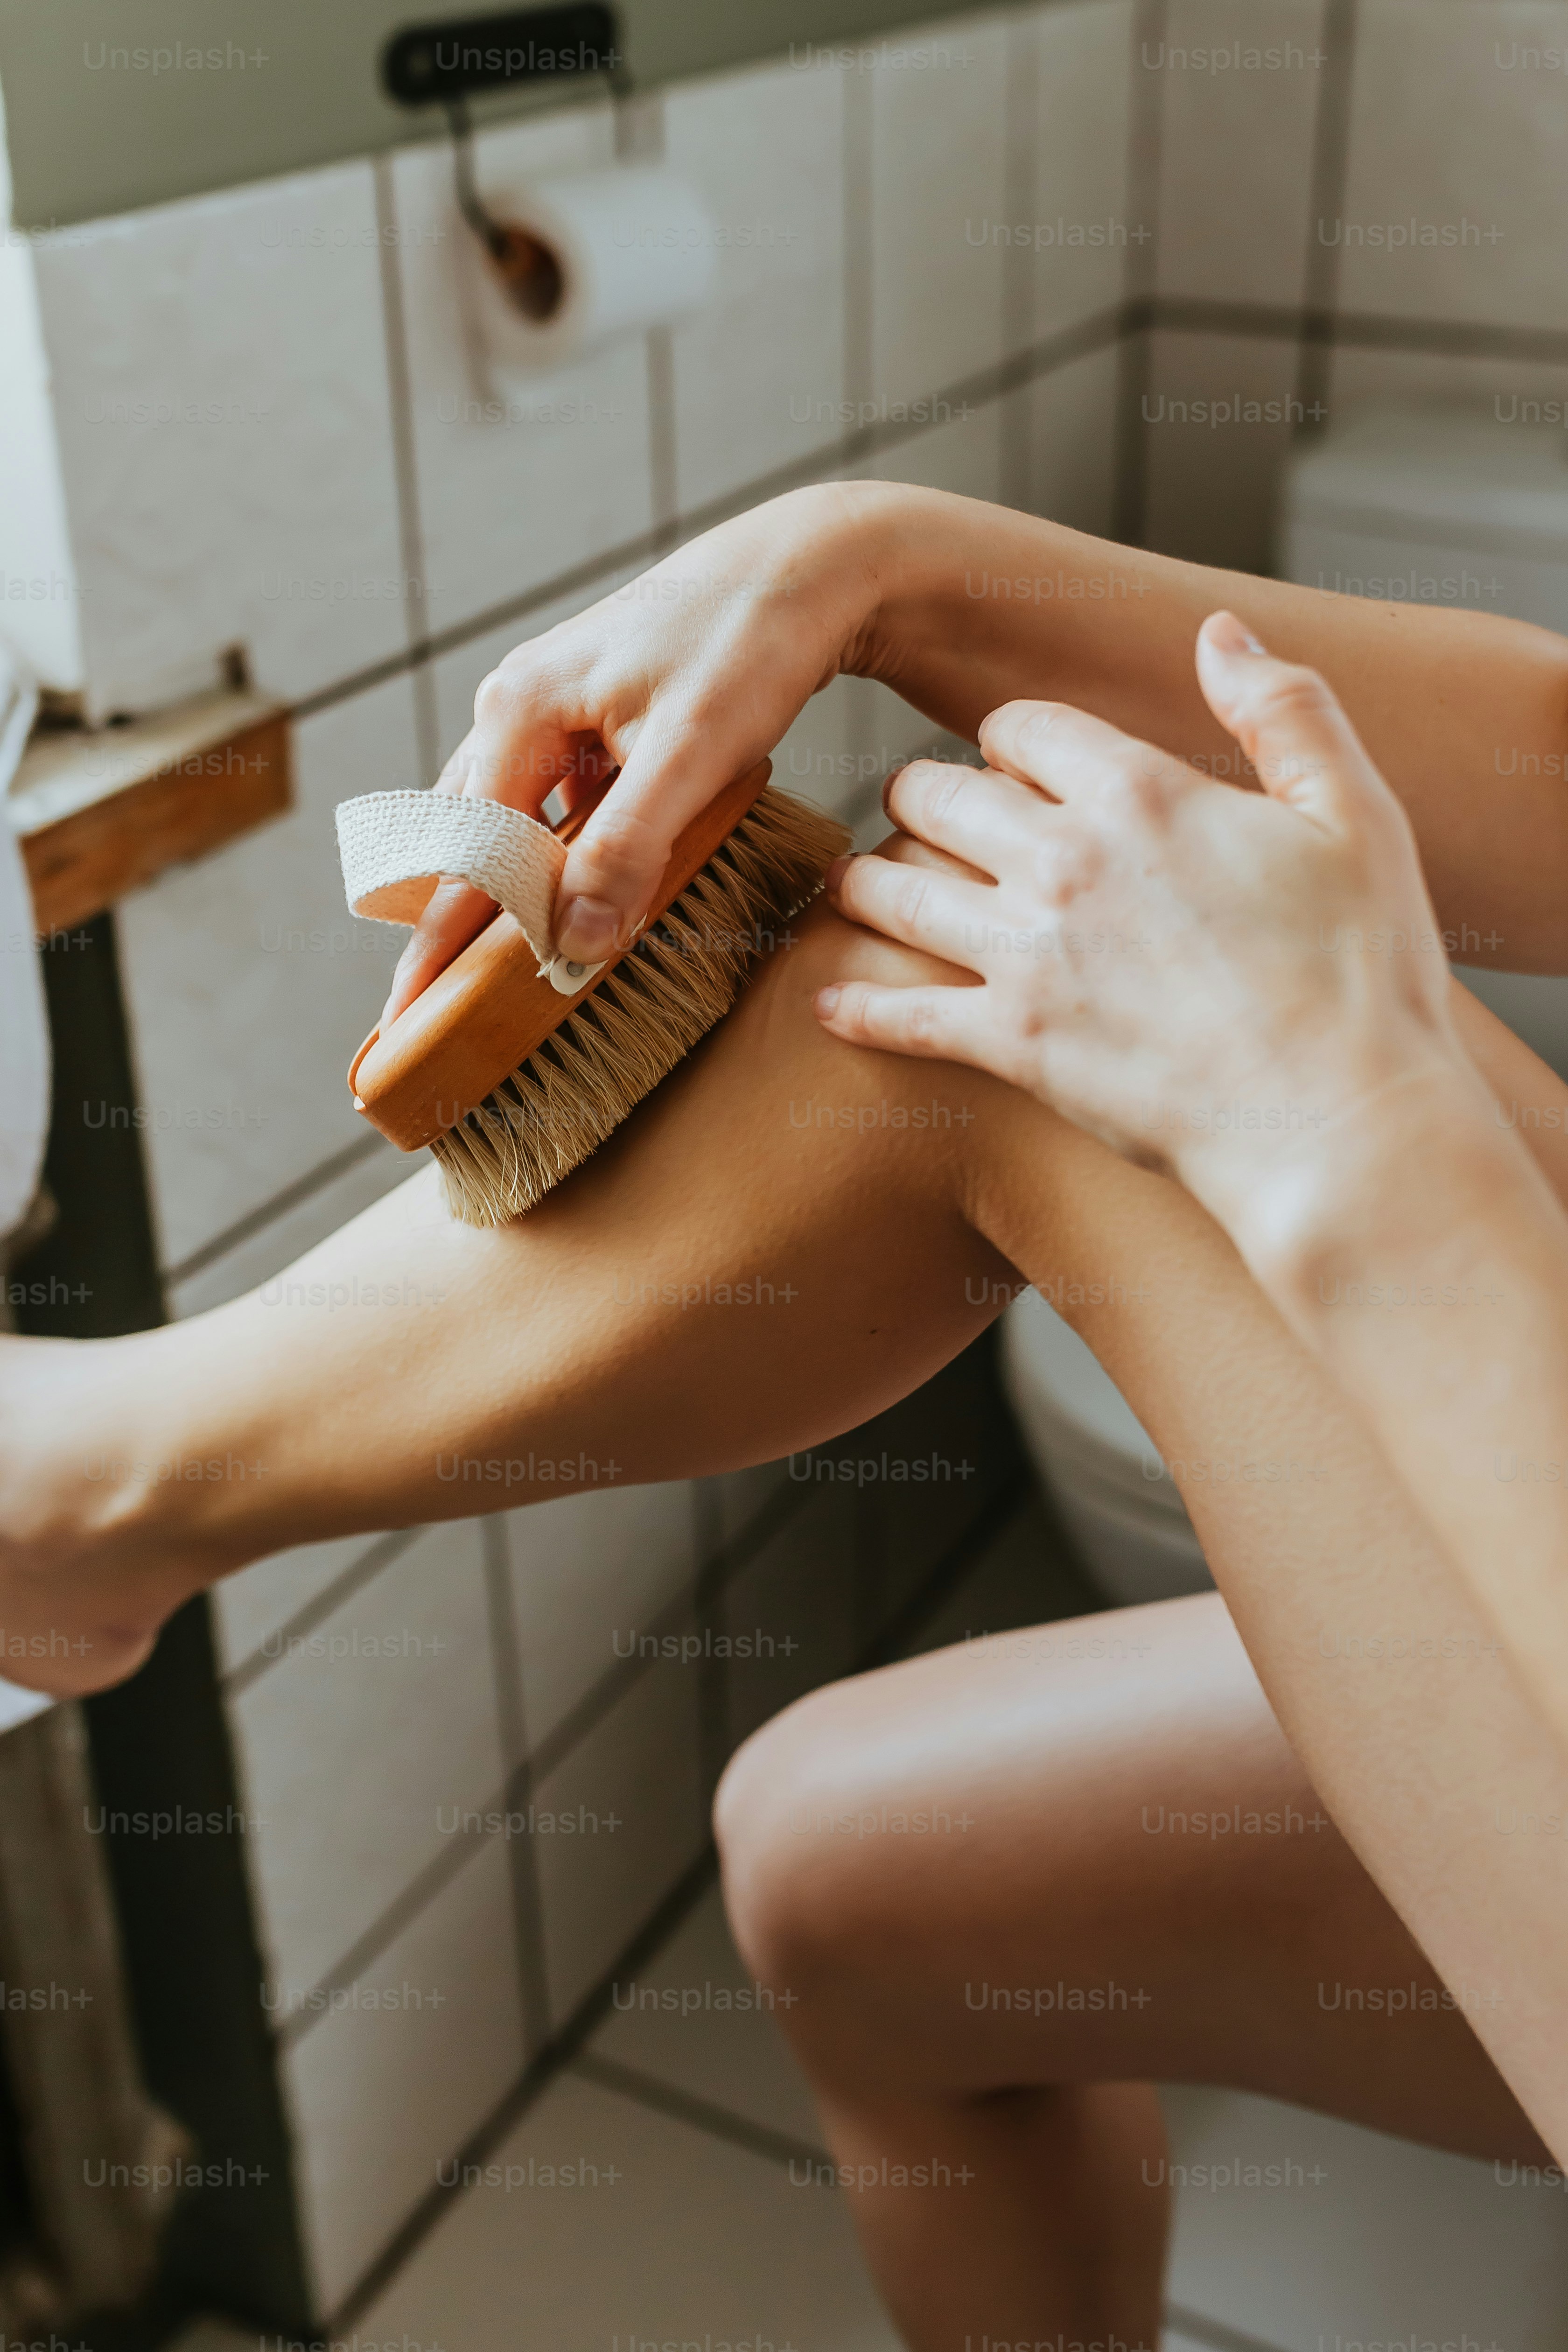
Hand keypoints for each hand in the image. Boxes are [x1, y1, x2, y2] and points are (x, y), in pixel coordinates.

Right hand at [381, 484, 885, 1023]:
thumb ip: (627, 847)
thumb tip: (569, 942)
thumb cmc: (749, 641)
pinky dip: (552, 861)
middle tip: (426, 1016)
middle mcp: (515, 708)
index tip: (402, 1021)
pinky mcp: (590, 722)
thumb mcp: (693, 752)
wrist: (805, 566)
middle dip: (447, 929)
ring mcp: (550, 713)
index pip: (459, 855)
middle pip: (463, 842)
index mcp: (518, 710)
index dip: (432, 946)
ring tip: (481, 979)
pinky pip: (550, 808)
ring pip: (505, 825)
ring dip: (502, 898)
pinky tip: (568, 903)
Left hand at [814, 612, 1481, 1257]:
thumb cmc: (1361, 977)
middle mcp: (1065, 861)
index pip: (1021, 726)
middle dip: (917, 796)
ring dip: (862, 881)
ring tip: (849, 883)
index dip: (1006, 736)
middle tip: (912, 812)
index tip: (1006, 756)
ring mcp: (1027, 954)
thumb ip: (1284, 710)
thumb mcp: (1354, 815)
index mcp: (1142, 792)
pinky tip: (825, 1004)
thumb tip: (1221, 632)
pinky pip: (901, 1015)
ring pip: (895, 891)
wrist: (1337, 1123)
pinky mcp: (1011, 1044)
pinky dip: (855, 1009)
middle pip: (936, 796)